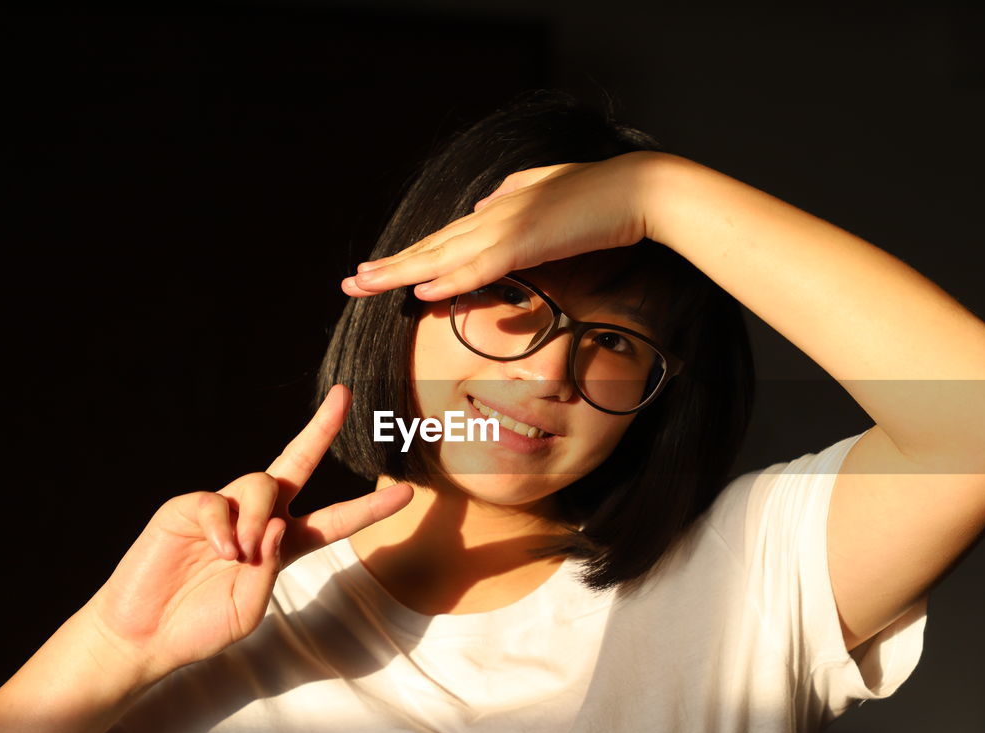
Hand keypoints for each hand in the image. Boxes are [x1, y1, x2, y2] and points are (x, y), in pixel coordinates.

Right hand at [81, 385, 412, 686]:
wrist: (145, 637)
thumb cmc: (200, 628)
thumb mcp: (250, 609)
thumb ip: (271, 570)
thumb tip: (277, 524)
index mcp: (283, 546)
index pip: (334, 519)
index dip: (369, 507)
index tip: (407, 492)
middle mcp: (259, 519)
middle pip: (297, 463)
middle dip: (321, 429)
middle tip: (345, 396)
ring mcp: (224, 509)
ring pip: (261, 482)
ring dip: (258, 519)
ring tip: (238, 556)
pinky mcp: (189, 507)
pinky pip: (218, 500)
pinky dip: (224, 527)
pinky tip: (220, 551)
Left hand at [340, 151, 659, 300]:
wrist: (634, 190)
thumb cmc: (597, 194)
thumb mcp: (545, 192)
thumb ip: (511, 197)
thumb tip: (481, 204)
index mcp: (497, 211)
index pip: (443, 239)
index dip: (409, 256)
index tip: (379, 269)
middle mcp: (492, 217)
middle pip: (430, 247)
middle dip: (388, 266)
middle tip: (350, 282)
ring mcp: (506, 228)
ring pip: (442, 256)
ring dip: (400, 273)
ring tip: (364, 286)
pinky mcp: (526, 242)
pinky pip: (479, 268)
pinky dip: (448, 280)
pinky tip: (420, 291)